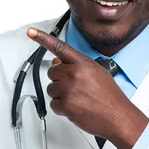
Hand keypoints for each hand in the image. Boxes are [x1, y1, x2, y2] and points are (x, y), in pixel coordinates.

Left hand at [27, 27, 148, 148]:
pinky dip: (62, 108)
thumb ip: (77, 65)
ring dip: (60, 95)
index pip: (60, 47)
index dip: (43, 38)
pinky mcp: (66, 105)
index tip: (31, 32)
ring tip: (78, 99)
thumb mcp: (97, 73)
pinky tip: (76, 108)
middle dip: (59, 79)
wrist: (118, 116)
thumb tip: (58, 61)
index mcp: (83, 63)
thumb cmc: (110, 97)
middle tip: (74, 87)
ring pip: (51, 88)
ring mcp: (69, 89)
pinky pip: (53, 104)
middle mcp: (75, 74)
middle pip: (52, 72)